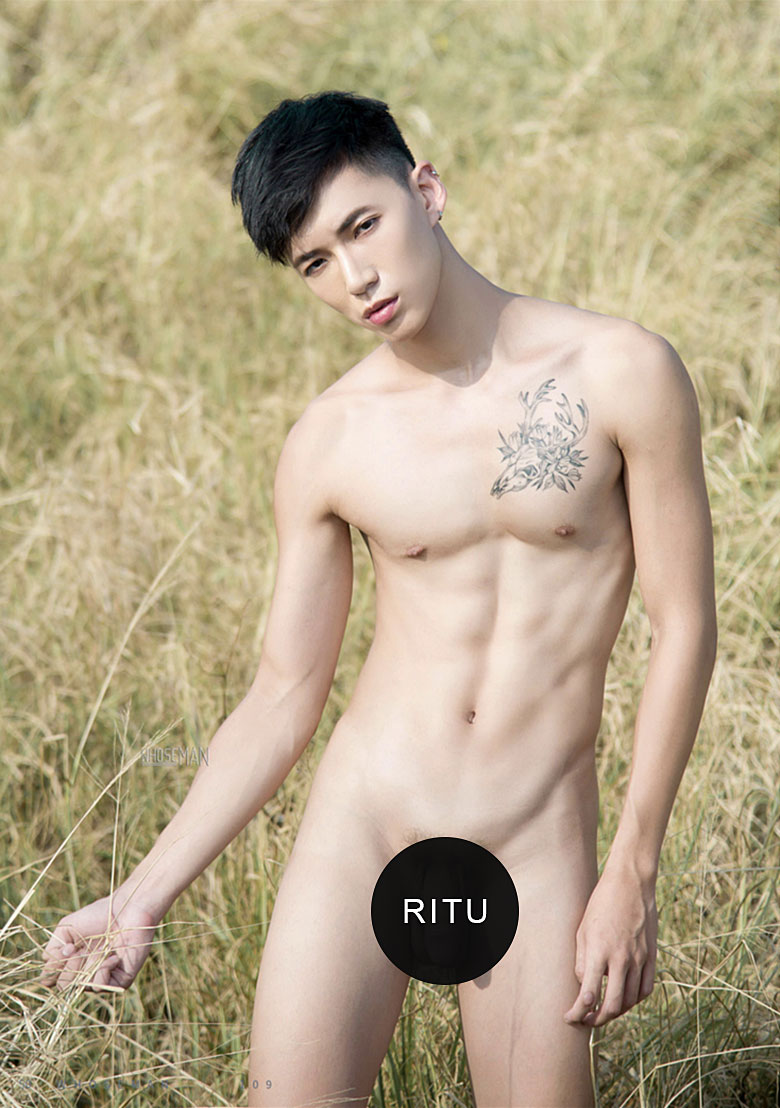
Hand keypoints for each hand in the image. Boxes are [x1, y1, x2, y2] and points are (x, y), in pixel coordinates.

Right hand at [40, 895, 157, 991]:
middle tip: (80, 949)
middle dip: (69, 967)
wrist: (127, 909)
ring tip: (98, 949)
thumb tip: (47, 974)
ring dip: (85, 966)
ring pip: (80, 988)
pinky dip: (102, 970)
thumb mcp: (66, 929)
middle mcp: (84, 973)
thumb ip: (51, 952)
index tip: (65, 948)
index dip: (52, 969)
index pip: (50, 980)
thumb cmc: (98, 915)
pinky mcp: (118, 980)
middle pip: (63, 987)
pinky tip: (112, 956)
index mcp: (70, 962)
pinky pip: (99, 987)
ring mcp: (100, 978)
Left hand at [563, 865, 657, 1026]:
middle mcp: (621, 958)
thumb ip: (581, 961)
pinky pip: (646, 988)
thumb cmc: (601, 904)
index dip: (577, 1012)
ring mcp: (639, 959)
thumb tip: (584, 986)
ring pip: (631, 1000)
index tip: (569, 1017)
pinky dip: (635, 999)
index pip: (589, 994)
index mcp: (599, 951)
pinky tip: (625, 998)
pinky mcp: (652, 956)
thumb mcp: (582, 929)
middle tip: (587, 1022)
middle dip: (598, 1020)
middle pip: (613, 1006)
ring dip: (616, 1011)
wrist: (630, 884)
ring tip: (604, 1011)